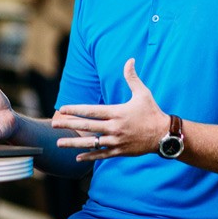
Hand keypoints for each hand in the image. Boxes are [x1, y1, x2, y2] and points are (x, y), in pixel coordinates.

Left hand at [51, 58, 168, 160]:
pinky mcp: (119, 151)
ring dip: (73, 143)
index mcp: (117, 112)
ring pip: (91, 142)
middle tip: (53, 124)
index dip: (75, 110)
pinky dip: (89, 156)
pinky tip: (77, 158)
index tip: (62, 109)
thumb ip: (132, 77)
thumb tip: (130, 60)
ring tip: (58, 143)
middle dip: (68, 124)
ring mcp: (116, 141)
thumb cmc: (152, 112)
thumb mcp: (143, 93)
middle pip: (87, 126)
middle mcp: (114, 127)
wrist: (164, 135)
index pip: (91, 111)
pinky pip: (101, 154)